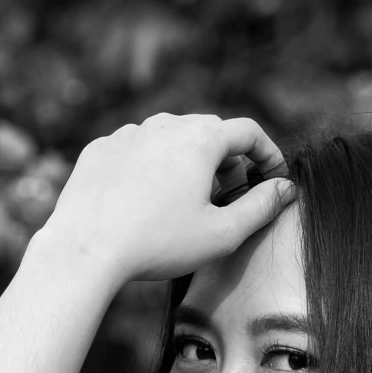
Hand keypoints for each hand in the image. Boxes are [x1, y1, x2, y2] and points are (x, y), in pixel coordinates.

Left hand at [42, 112, 293, 285]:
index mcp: (200, 139)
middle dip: (227, 160)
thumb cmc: (158, 243)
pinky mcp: (101, 149)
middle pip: (209, 132)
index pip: (248, 132)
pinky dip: (150, 169)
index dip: (268, 154)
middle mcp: (165, 124)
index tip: (273, 177)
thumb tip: (285, 189)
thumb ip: (261, 208)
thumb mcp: (222, 234)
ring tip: (187, 201)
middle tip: (231, 194)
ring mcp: (129, 133)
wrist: (86, 248)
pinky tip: (147, 202)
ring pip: (170, 139)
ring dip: (187, 162)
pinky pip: (136, 152)